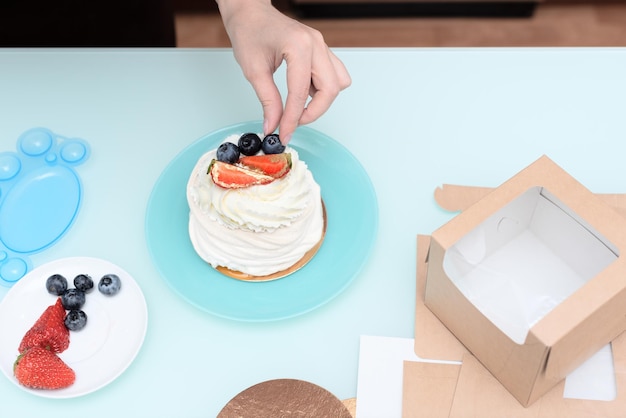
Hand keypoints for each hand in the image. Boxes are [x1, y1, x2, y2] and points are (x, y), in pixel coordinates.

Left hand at [216, 0, 350, 142]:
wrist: (250, 13)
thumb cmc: (249, 32)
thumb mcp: (253, 70)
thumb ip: (268, 100)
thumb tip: (273, 124)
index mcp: (299, 46)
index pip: (301, 92)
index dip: (293, 118)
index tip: (284, 133)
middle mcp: (315, 44)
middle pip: (330, 89)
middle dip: (313, 112)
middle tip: (293, 123)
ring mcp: (321, 46)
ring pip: (338, 83)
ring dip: (322, 100)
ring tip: (299, 107)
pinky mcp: (320, 50)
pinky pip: (333, 74)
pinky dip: (322, 89)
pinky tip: (303, 93)